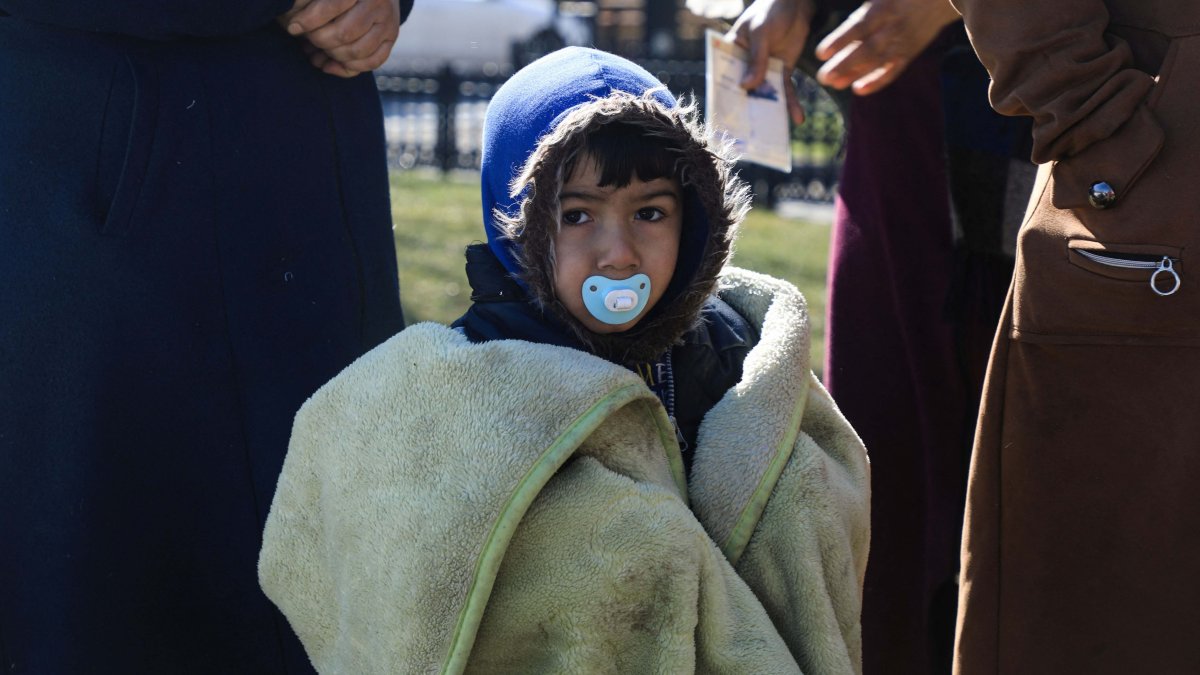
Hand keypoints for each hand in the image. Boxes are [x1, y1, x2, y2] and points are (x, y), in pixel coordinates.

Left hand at [280, 0, 400, 77]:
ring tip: (318, 52)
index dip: (309, 20)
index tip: (293, 28)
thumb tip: (297, 28)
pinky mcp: (392, 38)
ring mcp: (389, 22)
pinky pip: (372, 62)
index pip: (332, 5)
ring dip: (333, 56)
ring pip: (357, 51)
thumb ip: (314, 4)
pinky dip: (349, 67)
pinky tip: (332, 63)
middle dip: (320, 40)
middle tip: (308, 39)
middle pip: (344, 33)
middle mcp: (378, 2)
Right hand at [725, 0, 816, 124]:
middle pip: (744, 90)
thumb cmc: (771, 10)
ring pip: (766, 94)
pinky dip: (791, 103)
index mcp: (732, 53)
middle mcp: (746, 65)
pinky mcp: (782, 71)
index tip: (723, 117)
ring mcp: (765, 69)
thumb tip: (746, 86)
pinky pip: (786, 90)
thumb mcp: (761, 33)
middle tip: (748, 133)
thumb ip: (757, 59)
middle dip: (747, 110)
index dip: (722, 95)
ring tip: (774, 132)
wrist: (796, 3)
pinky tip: (798, 118)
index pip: (724, 76)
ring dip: (771, 112)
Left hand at [815, 0, 958, 94]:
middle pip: (867, 49)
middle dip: (844, 65)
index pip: (859, 26)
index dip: (840, 40)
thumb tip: (845, 18)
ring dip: (855, 75)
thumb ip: (862, 8)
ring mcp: (903, 42)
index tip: (821, 53)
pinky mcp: (910, 53)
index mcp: (884, 7)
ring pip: (877, 62)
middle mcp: (893, 27)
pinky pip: (893, 70)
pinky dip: (877, 81)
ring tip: (834, 85)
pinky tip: (859, 90)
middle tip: (823, 77)